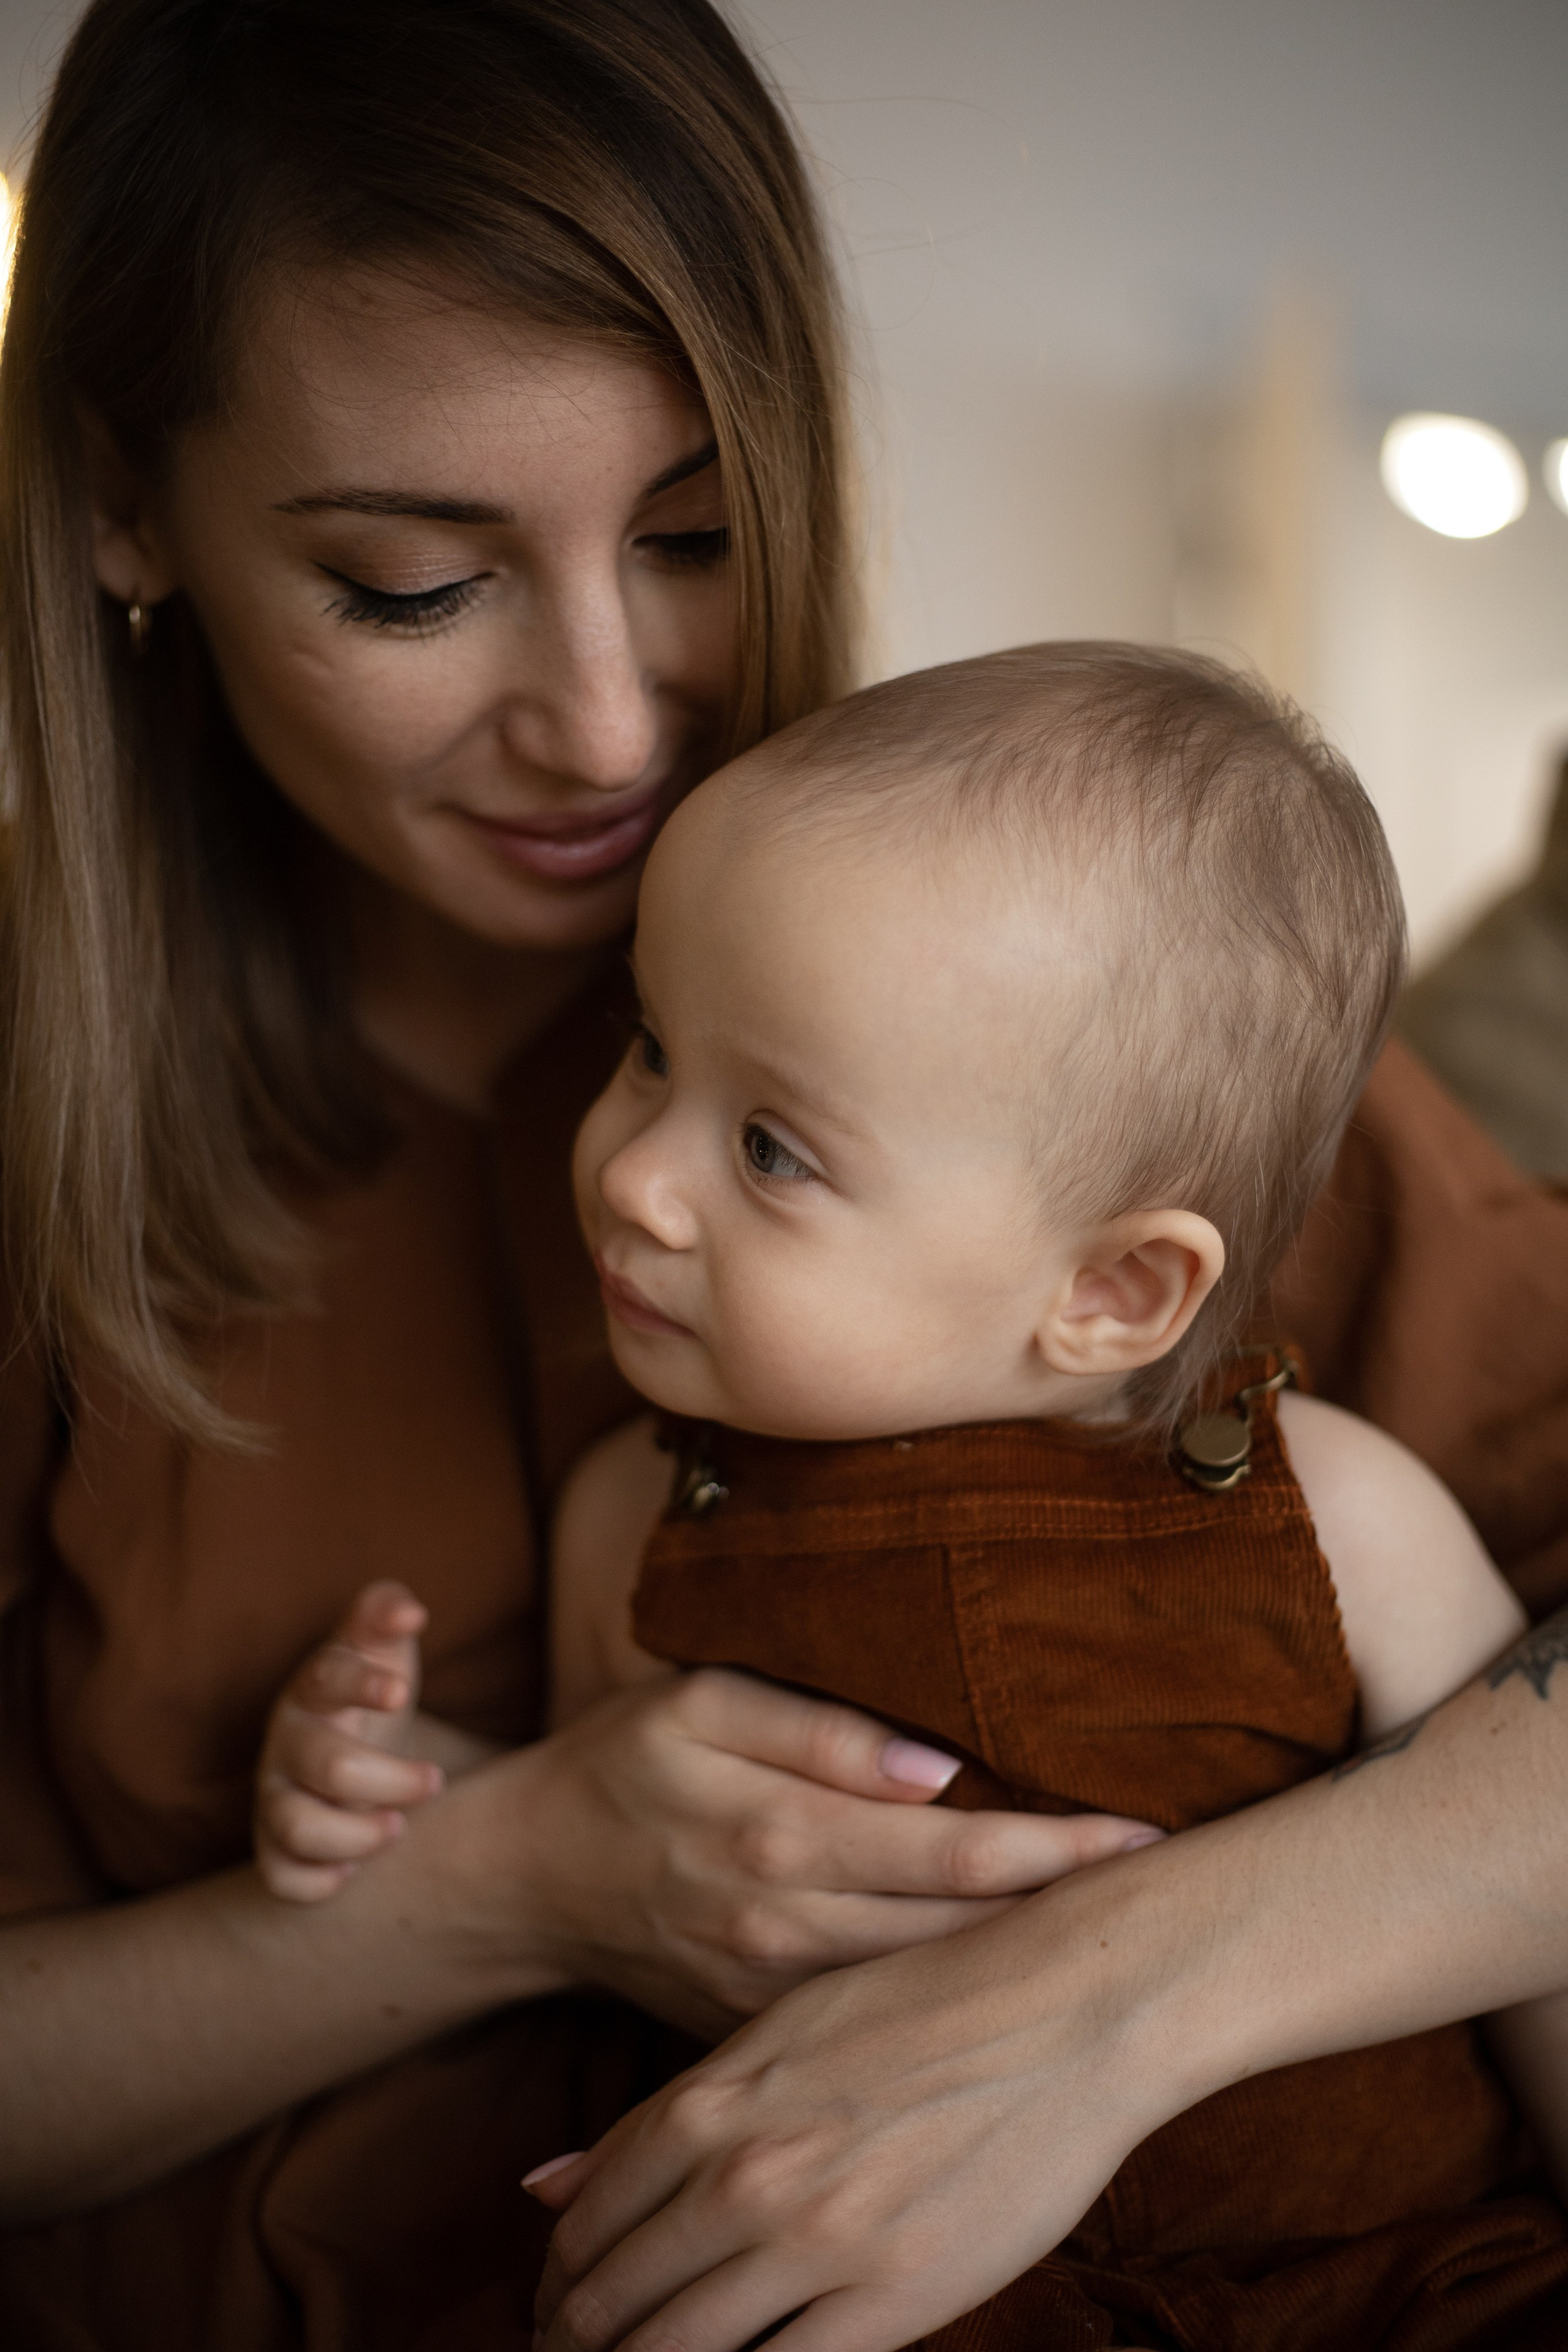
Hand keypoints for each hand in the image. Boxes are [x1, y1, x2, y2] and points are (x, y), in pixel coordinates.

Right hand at [254, 1579, 443, 1901]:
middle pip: (329, 1765)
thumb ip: (385, 1613)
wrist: (347, 1747)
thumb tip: (410, 1610)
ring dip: (355, 1836)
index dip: (360, 1684)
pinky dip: (316, 1882)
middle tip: (434, 1781)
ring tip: (397, 1828)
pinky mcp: (273, 1847)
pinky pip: (280, 1878)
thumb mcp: (380, 1647)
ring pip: (295, 1827)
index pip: (326, 1678)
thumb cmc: (372, 1692)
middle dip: (389, 1779)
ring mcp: (275, 1797)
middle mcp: (288, 1743)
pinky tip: (352, 1871)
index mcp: (315, 1688)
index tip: (400, 1693)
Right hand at [504, 1665, 1159, 2037]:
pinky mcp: (766, 2032)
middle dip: (1075, 1910)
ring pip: (935, 1985)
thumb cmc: (620, 1767)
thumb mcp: (696, 1706)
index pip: (962, 1847)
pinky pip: (880, 2021)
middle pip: (967, 1927)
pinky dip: (954, 2002)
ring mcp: (780, 1997)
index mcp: (785, 1837)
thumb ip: (811, 1727)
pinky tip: (1020, 1985)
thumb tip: (930, 1763)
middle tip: (1183, 1887)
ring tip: (1132, 1934)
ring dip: (1031, 1962)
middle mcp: (793, 1930)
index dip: (1063, 1844)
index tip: (1152, 1833)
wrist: (525, 1881)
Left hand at [530, 1868, 1167, 2351]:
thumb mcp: (779, 2031)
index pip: (587, 2221)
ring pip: (679, 2351)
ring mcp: (818, 2241)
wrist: (1066, 2004)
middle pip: (616, 2300)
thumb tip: (539, 2185)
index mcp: (712, 2102)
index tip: (558, 2305)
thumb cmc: (924, 2001)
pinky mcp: (894, 2299)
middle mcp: (746, 2175)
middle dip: (579, 2341)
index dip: (559, 2280)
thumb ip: (667, 2114)